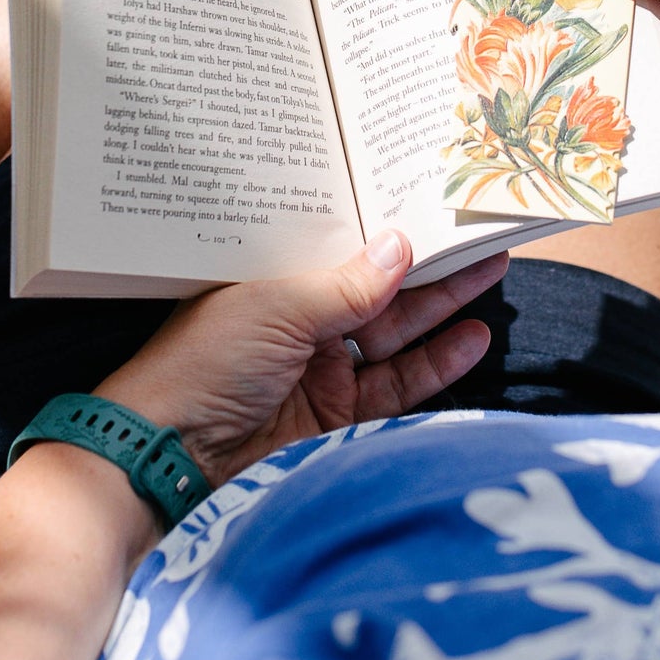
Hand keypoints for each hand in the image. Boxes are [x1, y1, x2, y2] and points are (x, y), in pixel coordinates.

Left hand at [96, 234, 506, 486]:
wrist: (168, 456)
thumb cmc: (205, 363)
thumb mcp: (278, 309)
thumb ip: (348, 285)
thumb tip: (401, 244)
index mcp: (276, 281)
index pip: (343, 247)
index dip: (389, 229)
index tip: (436, 203)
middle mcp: (301, 320)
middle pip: (379, 288)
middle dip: (431, 263)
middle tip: (483, 232)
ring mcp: (322, 369)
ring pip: (397, 333)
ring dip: (444, 306)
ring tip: (492, 270)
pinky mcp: (337, 417)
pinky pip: (397, 385)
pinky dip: (436, 363)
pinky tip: (472, 337)